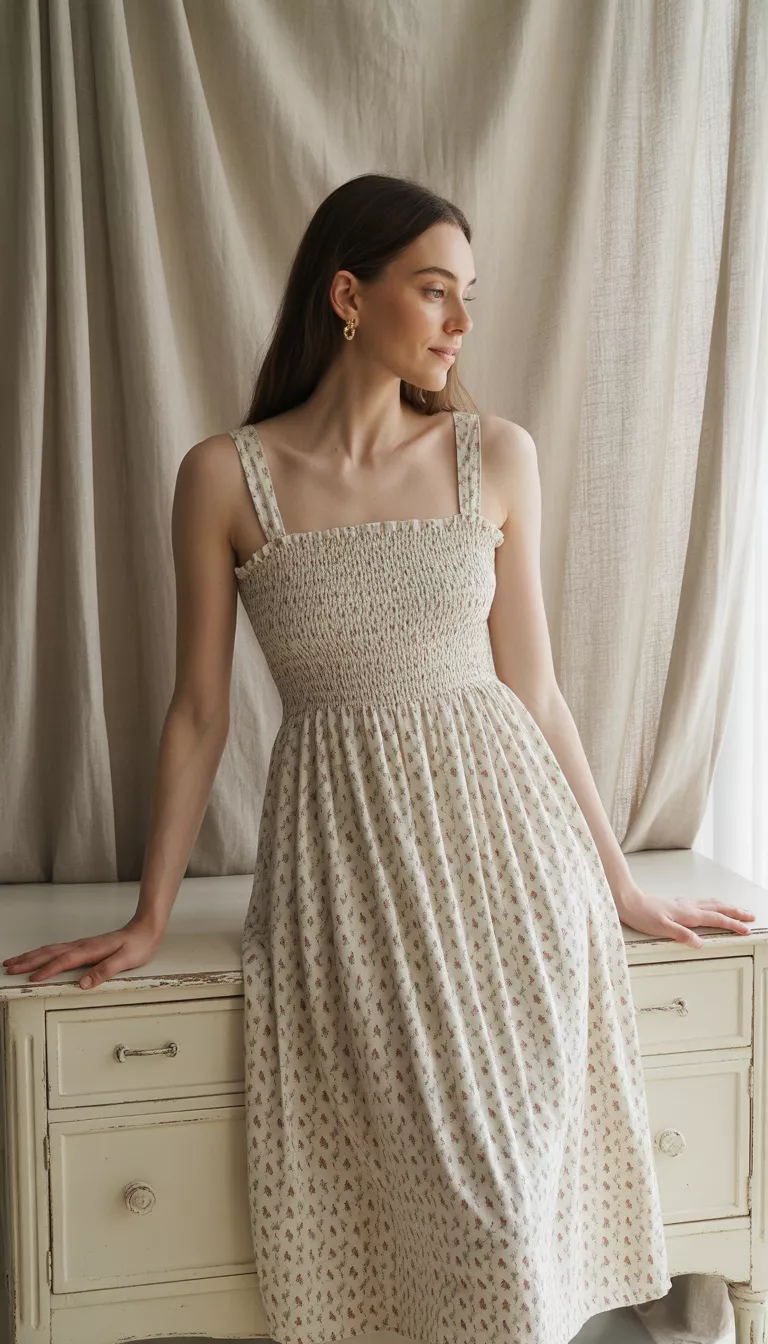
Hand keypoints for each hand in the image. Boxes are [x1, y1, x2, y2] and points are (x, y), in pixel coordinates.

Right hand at [1, 917, 164, 990]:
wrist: (145, 929)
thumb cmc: (137, 945)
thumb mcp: (125, 961)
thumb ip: (104, 971)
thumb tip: (83, 983)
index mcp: (89, 950)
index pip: (64, 961)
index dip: (47, 970)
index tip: (32, 979)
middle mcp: (81, 945)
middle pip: (49, 953)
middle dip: (27, 960)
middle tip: (8, 967)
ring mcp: (81, 945)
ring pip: (50, 950)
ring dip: (30, 956)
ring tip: (13, 962)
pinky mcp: (82, 947)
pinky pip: (57, 950)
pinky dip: (42, 954)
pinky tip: (37, 957)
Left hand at [614, 882, 756, 948]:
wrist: (628, 900)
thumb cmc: (642, 914)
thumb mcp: (661, 928)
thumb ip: (681, 935)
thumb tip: (700, 943)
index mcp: (688, 914)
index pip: (716, 919)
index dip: (733, 924)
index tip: (746, 929)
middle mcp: (688, 906)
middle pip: (719, 908)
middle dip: (737, 912)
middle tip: (751, 916)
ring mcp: (684, 903)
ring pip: (712, 903)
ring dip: (727, 907)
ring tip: (738, 910)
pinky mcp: (678, 903)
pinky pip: (703, 902)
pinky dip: (715, 905)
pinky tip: (712, 906)